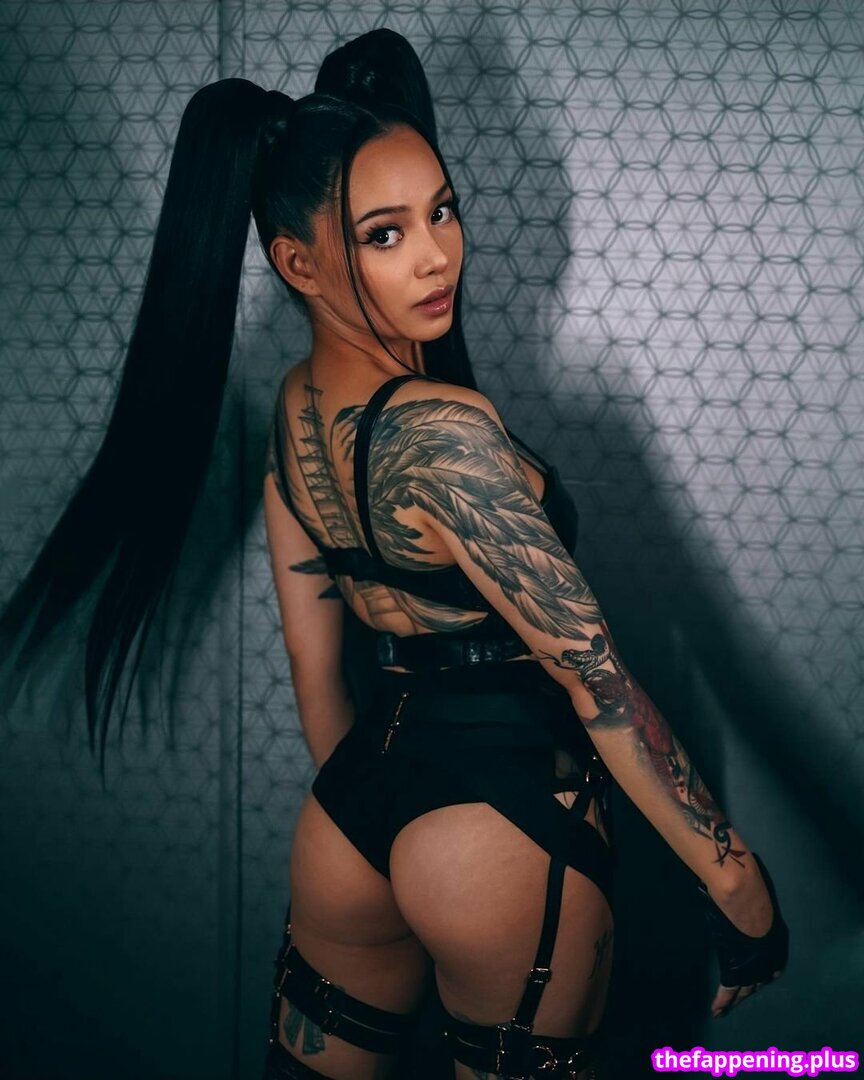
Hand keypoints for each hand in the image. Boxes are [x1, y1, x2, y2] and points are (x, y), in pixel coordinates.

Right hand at [698, 853, 788, 1018]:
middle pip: (760, 980)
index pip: (772, 966)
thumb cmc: (752, 892)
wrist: (744, 897)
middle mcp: (769, 959)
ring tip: (726, 1009)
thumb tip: (743, 897)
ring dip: (736, 999)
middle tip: (745, 995)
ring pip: (744, 989)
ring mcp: (754, 967)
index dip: (766, 972)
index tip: (763, 977)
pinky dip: (722, 1001)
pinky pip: (729, 989)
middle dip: (752, 988)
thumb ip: (752, 908)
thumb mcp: (758, 904)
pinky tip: (716, 1010)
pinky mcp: (737, 971)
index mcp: (776, 943)